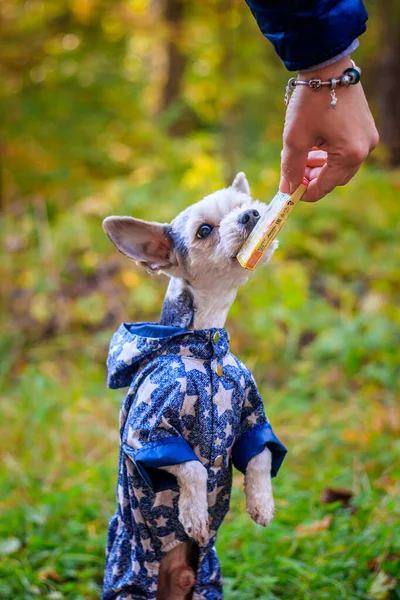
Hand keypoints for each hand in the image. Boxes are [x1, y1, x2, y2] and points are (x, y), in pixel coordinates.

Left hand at [280, 56, 378, 201]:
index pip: (324, 186)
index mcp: (350, 155)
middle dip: (312, 179)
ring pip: (340, 166)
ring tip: (299, 157)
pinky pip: (346, 151)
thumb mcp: (295, 138)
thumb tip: (286, 190)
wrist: (327, 64)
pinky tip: (312, 147)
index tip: (288, 191)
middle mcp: (364, 149)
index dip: (304, 193)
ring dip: (319, 167)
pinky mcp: (365, 128)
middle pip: (334, 178)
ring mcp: (367, 138)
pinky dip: (328, 154)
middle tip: (292, 172)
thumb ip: (290, 167)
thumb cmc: (310, 101)